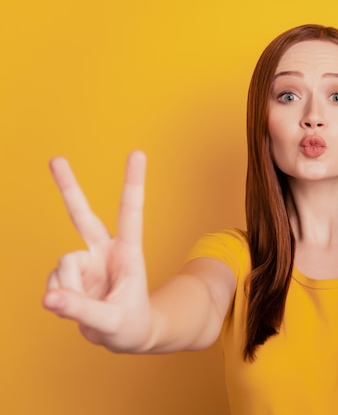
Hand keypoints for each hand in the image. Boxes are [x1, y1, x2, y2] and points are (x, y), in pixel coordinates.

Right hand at [43, 151, 152, 351]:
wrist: (126, 336)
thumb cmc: (131, 325)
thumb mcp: (113, 323)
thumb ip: (82, 311)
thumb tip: (49, 297)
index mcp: (128, 252)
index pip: (131, 212)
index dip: (132, 183)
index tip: (137, 152)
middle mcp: (104, 251)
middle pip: (83, 215)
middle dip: (68, 187)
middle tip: (55, 158)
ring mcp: (85, 262)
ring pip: (62, 264)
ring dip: (68, 289)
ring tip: (87, 308)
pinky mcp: (69, 276)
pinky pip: (53, 284)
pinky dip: (60, 299)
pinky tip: (75, 306)